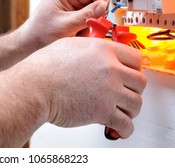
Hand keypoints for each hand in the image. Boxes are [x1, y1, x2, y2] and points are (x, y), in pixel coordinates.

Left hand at [20, 0, 109, 50]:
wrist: (29, 46)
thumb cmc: (39, 34)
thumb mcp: (64, 25)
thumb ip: (86, 16)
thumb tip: (105, 7)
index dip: (105, 3)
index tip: (114, 16)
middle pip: (96, 1)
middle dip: (97, 17)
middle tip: (97, 29)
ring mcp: (72, 5)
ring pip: (95, 13)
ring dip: (91, 26)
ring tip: (79, 35)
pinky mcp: (74, 15)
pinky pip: (89, 21)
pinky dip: (87, 30)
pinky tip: (77, 36)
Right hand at [23, 36, 145, 138]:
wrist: (34, 86)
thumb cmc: (44, 67)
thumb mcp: (69, 45)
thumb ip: (89, 48)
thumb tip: (95, 54)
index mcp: (103, 50)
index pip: (136, 58)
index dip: (134, 68)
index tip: (131, 75)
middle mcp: (111, 69)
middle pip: (140, 81)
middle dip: (134, 90)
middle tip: (126, 94)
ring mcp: (109, 91)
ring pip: (136, 103)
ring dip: (130, 109)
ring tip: (122, 112)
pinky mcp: (103, 111)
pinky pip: (126, 124)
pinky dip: (126, 129)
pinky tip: (121, 128)